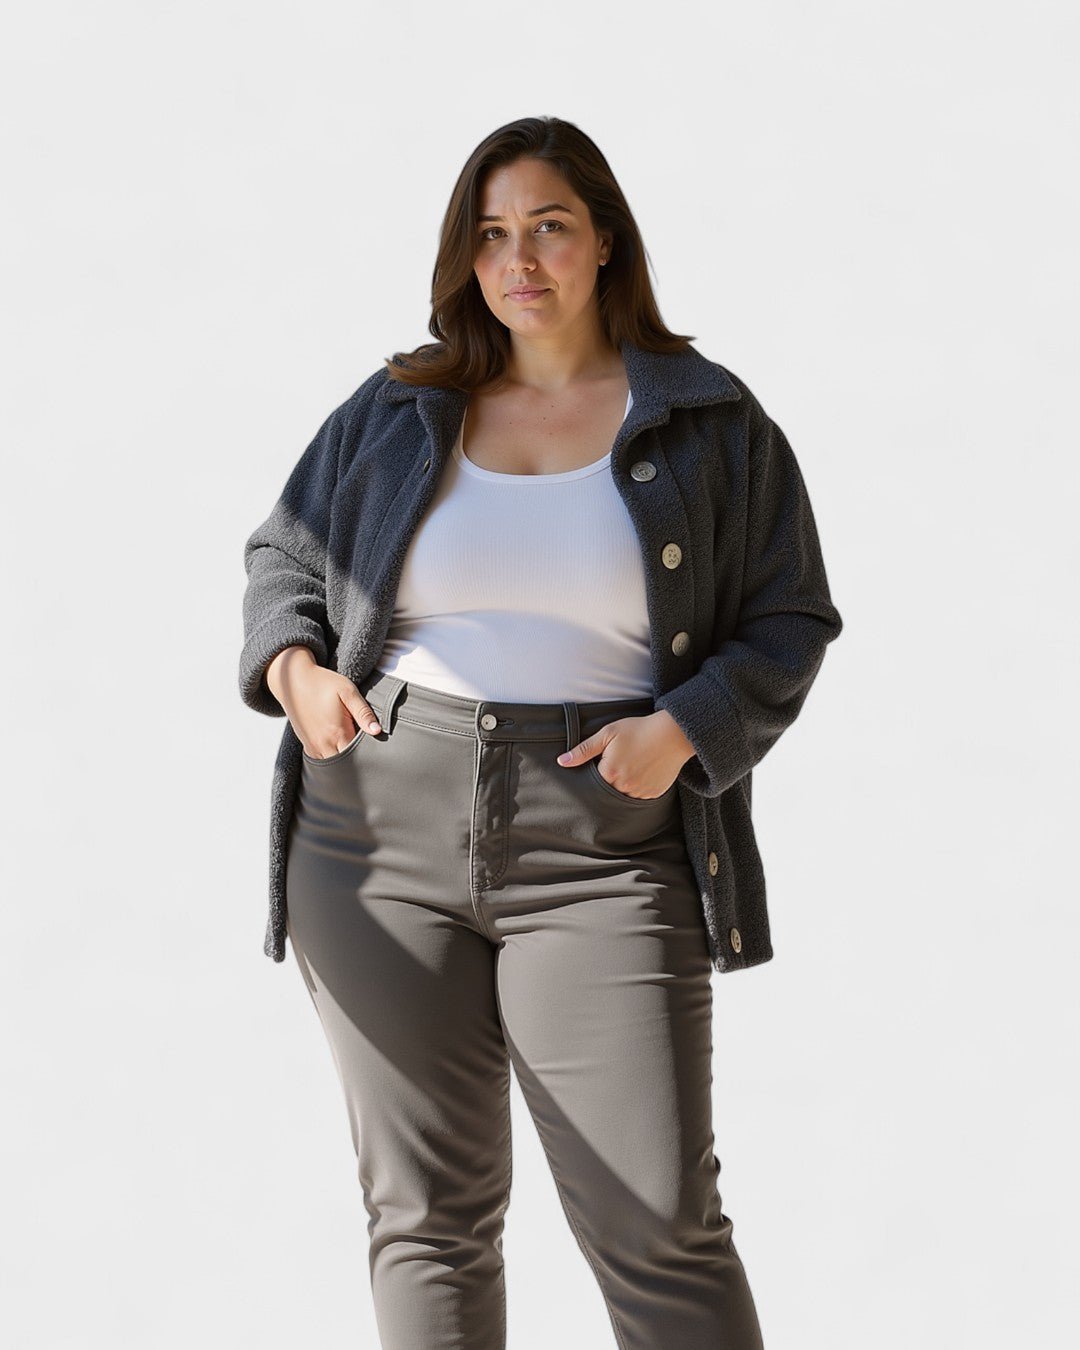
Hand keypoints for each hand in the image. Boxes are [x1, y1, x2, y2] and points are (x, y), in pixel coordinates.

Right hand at [266, 646, 382, 757]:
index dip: (369, 755)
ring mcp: (313, 746)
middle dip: (357, 762)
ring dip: (343, 763)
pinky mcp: (306, 744)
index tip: (377, 750)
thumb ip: (363, 712)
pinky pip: (321, 762)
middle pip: (345, 765)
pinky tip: (339, 751)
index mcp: (337, 733)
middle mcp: (324, 744)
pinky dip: (331, 760)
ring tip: (355, 753)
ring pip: (332, 766)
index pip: (358, 756)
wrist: (293, 680)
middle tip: (368, 754)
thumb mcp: (347, 692)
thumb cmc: (323, 683)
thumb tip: (377, 731)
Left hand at [555, 710, 694, 798]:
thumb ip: (584, 750)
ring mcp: (640, 792)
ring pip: (624, 796)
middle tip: (620, 763)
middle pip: (608, 792)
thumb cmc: (638, 730)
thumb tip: (562, 762)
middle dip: (610, 780)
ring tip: (632, 766)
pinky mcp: (653, 794)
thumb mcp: (607, 734)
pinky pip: (640, 797)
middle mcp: (624, 787)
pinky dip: (638, 788)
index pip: (593, 783)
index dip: (596, 772)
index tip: (603, 762)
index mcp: (610, 773)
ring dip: (623, 785)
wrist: (672, 733)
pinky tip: (643, 772)